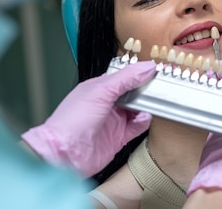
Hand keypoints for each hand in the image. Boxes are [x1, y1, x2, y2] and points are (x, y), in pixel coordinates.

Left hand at [21, 60, 155, 176]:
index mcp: (98, 88)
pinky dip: (143, 122)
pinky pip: (137, 127)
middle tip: (157, 86)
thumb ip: (126, 78)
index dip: (138, 73)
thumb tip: (147, 67)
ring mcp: (112, 121)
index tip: (154, 70)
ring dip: (146, 106)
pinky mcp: (118, 138)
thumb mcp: (101, 90)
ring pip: (137, 110)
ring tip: (151, 103)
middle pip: (132, 93)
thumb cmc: (72, 121)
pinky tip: (144, 118)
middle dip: (145, 90)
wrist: (64, 154)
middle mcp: (106, 104)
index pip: (123, 76)